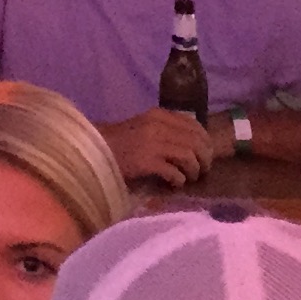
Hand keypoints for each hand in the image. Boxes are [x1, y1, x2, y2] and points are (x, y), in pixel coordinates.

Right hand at [102, 109, 216, 187]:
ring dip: (194, 170)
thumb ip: (166, 129)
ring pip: (189, 156)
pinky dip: (179, 180)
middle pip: (196, 141)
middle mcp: (158, 126)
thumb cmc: (121, 142)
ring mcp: (152, 143)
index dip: (205, 141)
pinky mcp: (146, 161)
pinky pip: (174, 172)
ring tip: (189, 178)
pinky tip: (174, 183)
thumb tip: (194, 144)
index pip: (194, 125)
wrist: (95, 151)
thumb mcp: (145, 127)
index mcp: (158, 115)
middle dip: (204, 159)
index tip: (205, 154)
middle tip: (202, 170)